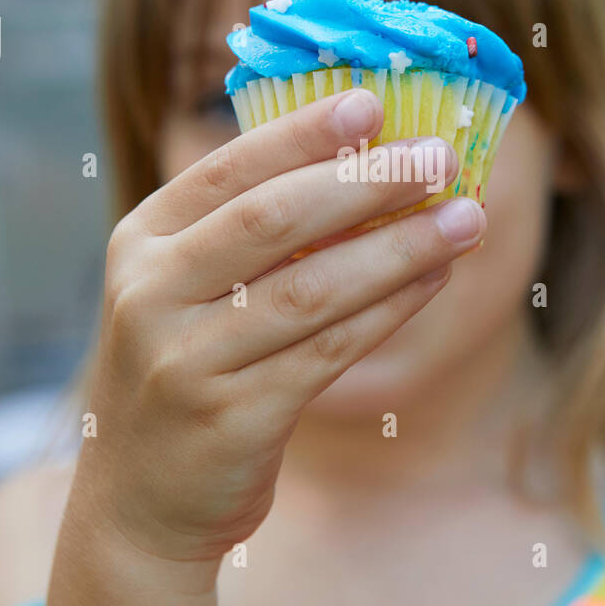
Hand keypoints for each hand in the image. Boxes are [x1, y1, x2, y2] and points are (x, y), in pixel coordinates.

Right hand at [78, 89, 485, 564]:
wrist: (140, 503)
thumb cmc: (184, 373)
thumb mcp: (184, 292)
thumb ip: (248, 233)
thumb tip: (366, 162)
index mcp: (139, 242)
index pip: (227, 169)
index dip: (302, 134)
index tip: (372, 102)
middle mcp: (151, 295)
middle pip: (273, 220)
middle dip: (366, 181)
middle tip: (439, 155)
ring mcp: (186, 361)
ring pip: (313, 288)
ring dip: (400, 246)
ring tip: (465, 217)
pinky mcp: (232, 419)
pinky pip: (330, 351)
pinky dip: (390, 309)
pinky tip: (435, 279)